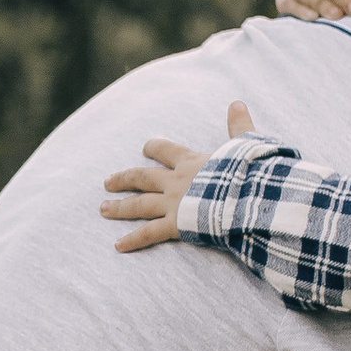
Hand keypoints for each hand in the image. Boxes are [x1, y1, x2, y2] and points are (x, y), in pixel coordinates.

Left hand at [102, 102, 254, 250]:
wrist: (245, 196)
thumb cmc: (247, 171)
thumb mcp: (244, 144)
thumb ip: (239, 126)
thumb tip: (238, 104)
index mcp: (191, 162)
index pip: (167, 151)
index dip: (155, 148)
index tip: (144, 147)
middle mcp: (176, 181)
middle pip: (143, 177)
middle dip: (125, 178)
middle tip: (107, 182)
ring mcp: (172, 203)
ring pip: (140, 205)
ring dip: (120, 207)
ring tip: (103, 209)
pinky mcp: (175, 225)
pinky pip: (149, 233)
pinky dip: (133, 240)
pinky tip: (118, 246)